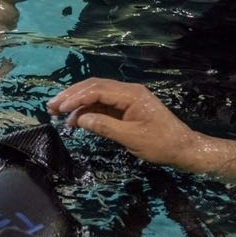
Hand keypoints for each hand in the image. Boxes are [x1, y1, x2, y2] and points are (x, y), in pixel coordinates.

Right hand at [47, 78, 197, 167]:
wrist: (183, 149)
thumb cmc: (161, 144)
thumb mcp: (132, 138)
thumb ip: (105, 127)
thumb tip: (80, 119)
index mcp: (131, 94)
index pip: (97, 90)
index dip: (76, 98)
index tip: (59, 109)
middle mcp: (128, 92)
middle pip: (94, 87)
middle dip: (72, 96)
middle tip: (51, 106)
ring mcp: (128, 100)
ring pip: (97, 95)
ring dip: (78, 103)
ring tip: (59, 114)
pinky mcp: (127, 109)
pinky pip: (104, 105)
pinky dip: (89, 111)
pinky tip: (77, 120)